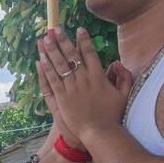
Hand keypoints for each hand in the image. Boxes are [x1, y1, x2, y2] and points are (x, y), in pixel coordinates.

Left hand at [37, 27, 126, 143]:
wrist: (99, 133)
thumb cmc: (112, 116)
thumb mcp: (123, 95)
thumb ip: (123, 78)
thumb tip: (118, 63)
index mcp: (98, 77)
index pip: (89, 53)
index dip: (83, 40)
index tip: (79, 29)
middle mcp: (84, 80)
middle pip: (71, 56)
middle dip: (63, 40)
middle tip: (55, 28)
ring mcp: (72, 89)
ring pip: (59, 66)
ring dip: (51, 51)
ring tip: (44, 39)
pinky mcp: (62, 99)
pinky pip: (52, 80)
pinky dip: (46, 69)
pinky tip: (40, 59)